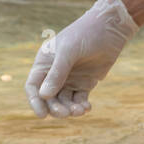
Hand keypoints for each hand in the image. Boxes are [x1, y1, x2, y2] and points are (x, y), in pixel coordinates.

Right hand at [25, 0, 138, 117]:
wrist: (111, 28)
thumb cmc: (85, 34)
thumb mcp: (69, 51)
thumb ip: (57, 73)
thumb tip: (44, 96)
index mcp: (44, 63)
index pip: (33, 86)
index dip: (35, 101)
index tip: (42, 115)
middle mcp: (54, 73)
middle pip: (48, 98)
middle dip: (55, 108)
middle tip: (66, 113)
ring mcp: (70, 79)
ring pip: (64, 101)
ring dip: (69, 109)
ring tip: (80, 111)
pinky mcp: (84, 83)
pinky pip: (79, 100)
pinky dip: (81, 106)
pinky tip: (87, 108)